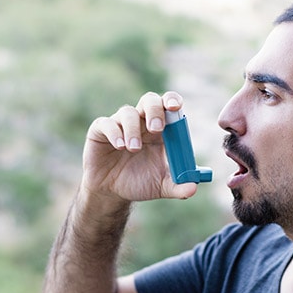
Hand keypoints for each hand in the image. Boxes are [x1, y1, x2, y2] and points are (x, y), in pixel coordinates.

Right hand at [80, 91, 197, 202]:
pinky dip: (114, 133)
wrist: (112, 192)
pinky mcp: (101, 131)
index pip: (168, 106)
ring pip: (128, 112)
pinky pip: (107, 123)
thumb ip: (178, 186)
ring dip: (133, 129)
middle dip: (155, 110)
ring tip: (134, 149)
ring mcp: (120, 124)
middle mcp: (141, 122)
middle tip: (156, 129)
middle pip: (149, 101)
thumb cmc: (140, 183)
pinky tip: (120, 147)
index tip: (175, 107)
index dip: (172, 101)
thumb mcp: (161, 186)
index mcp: (161, 130)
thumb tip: (192, 189)